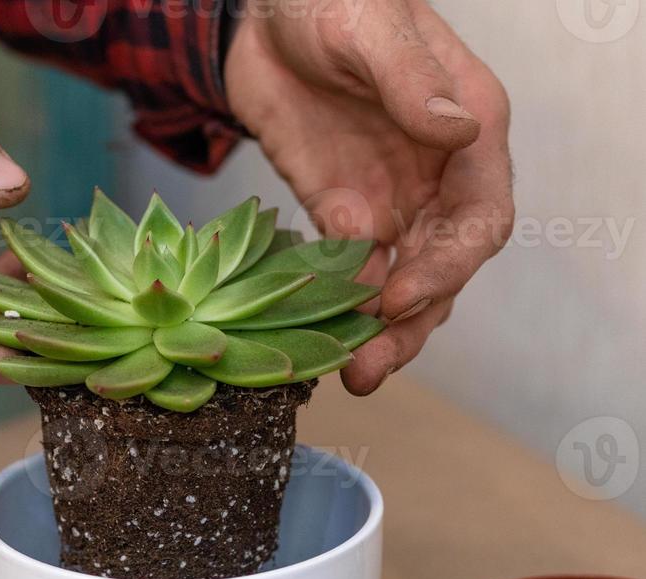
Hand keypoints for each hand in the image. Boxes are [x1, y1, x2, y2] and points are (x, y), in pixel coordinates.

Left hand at [224, 0, 513, 393]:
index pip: (481, 220)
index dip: (447, 267)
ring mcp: (386, 202)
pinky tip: (310, 332)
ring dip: (375, 333)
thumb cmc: (330, 0)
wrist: (263, 15)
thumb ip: (411, 82)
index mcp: (467, 133)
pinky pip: (343, 272)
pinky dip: (331, 304)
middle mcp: (434, 179)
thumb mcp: (369, 27)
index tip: (399, 297)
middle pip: (440, 271)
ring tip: (349, 374)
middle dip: (410, 325)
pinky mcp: (336, 214)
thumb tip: (458, 133)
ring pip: (395, 285)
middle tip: (369, 368)